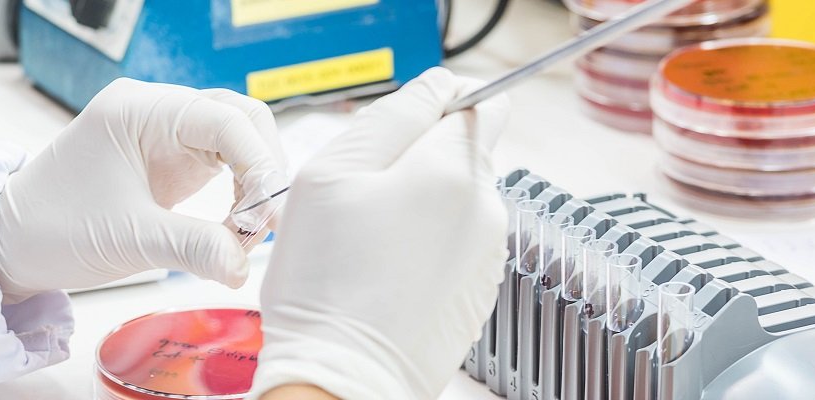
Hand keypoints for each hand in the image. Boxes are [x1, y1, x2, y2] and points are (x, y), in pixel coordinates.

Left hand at [0, 78, 285, 303]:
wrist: (14, 242)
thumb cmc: (54, 229)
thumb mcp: (129, 239)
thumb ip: (193, 248)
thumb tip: (243, 267)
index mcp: (139, 110)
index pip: (224, 118)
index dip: (258, 164)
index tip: (266, 213)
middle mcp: (156, 110)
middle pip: (241, 119)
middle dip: (263, 169)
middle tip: (265, 223)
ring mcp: (165, 131)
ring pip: (238, 139)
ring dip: (255, 182)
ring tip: (249, 230)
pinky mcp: (172, 156)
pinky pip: (224, 162)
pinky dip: (240, 191)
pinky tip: (236, 224)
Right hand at [250, 67, 509, 398]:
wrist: (343, 375)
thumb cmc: (326, 283)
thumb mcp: (331, 173)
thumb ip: (392, 116)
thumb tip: (436, 88)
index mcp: (452, 171)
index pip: (477, 100)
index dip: (437, 106)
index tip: (402, 130)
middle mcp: (486, 209)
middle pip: (466, 150)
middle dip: (421, 158)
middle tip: (367, 194)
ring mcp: (488, 252)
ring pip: (460, 197)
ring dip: (423, 202)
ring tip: (372, 239)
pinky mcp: (480, 287)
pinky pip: (459, 240)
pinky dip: (429, 243)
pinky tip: (389, 269)